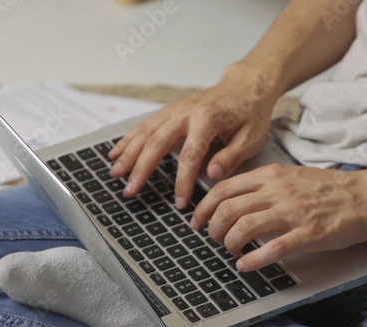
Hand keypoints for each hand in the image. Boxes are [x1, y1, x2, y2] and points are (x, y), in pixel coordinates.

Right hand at [107, 67, 278, 207]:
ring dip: (128, 153)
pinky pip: (145, 125)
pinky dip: (129, 139)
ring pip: (146, 132)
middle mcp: (186, 111)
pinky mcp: (170, 110)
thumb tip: (211, 174)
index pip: (190, 155)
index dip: (183, 181)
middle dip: (141, 168)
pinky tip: (116, 152)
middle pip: (158, 142)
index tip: (179, 201)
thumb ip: (231, 157)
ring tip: (115, 173)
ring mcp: (175, 109)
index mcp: (208, 119)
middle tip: (130, 190)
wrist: (246, 85)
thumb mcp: (251, 137)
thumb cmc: (250, 112)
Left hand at [190, 164, 366, 270]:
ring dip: (230, 244)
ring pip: (244, 227)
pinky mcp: (308, 234)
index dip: (204, 208)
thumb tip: (233, 200)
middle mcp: (278, 191)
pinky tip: (245, 265)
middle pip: (228, 210)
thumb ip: (263, 185)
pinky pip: (272, 248)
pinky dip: (253, 260)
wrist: (366, 196)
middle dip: (213, 229)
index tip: (197, 221)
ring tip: (232, 251)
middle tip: (213, 240)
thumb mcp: (290, 176)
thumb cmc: (329, 190)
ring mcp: (293, 212)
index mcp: (271, 175)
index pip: (223, 189)